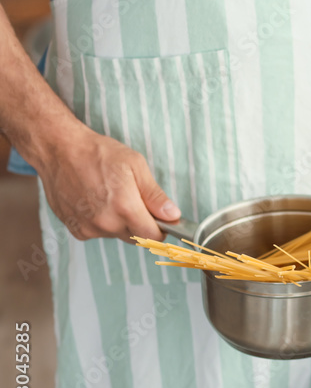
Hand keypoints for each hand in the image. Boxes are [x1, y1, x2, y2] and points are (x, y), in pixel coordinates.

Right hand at [34, 121, 179, 242]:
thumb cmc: (98, 153)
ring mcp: (88, 228)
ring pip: (116, 235)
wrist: (59, 150)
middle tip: (133, 199)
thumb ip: (155, 195)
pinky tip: (95, 201)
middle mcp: (106, 223)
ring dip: (119, 222)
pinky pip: (98, 232)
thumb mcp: (136, 166)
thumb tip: (172, 215)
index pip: (153, 236)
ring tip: (110, 196)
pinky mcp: (75, 229)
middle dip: (140, 223)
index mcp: (125, 208)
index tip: (160, 218)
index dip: (160, 228)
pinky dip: (101, 222)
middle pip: (135, 237)